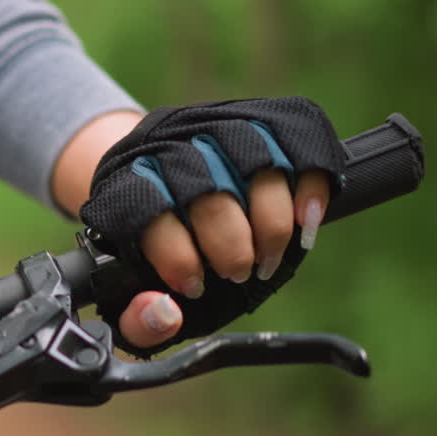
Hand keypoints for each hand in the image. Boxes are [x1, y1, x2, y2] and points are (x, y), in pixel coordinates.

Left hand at [55, 99, 344, 354]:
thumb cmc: (148, 244)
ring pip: (257, 165)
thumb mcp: (126, 286)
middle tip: (238, 273)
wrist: (159, 173)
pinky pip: (300, 144)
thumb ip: (135, 318)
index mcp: (126, 181)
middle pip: (208, 189)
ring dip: (271, 223)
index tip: (194, 286)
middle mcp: (171, 142)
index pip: (148, 211)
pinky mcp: (264, 117)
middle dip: (230, 244)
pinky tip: (307, 222)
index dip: (177, 256)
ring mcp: (219, 123)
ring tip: (269, 259)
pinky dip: (310, 187)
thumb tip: (164, 316)